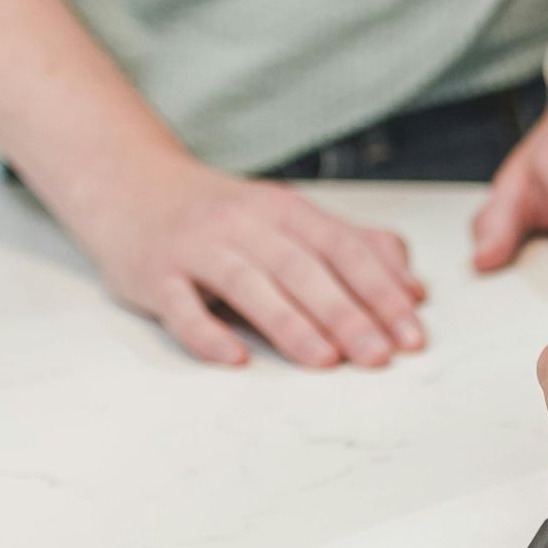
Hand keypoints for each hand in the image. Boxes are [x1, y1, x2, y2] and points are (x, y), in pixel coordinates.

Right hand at [62, 158, 425, 367]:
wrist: (132, 187)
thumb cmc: (229, 217)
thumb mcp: (295, 221)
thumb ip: (357, 249)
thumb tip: (415, 290)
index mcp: (288, 211)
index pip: (345, 250)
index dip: (382, 292)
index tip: (412, 334)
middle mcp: (245, 224)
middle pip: (302, 268)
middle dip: (346, 313)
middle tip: (378, 356)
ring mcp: (197, 247)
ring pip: (248, 284)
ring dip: (289, 323)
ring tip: (326, 360)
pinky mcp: (153, 273)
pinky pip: (180, 305)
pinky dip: (206, 332)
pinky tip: (234, 358)